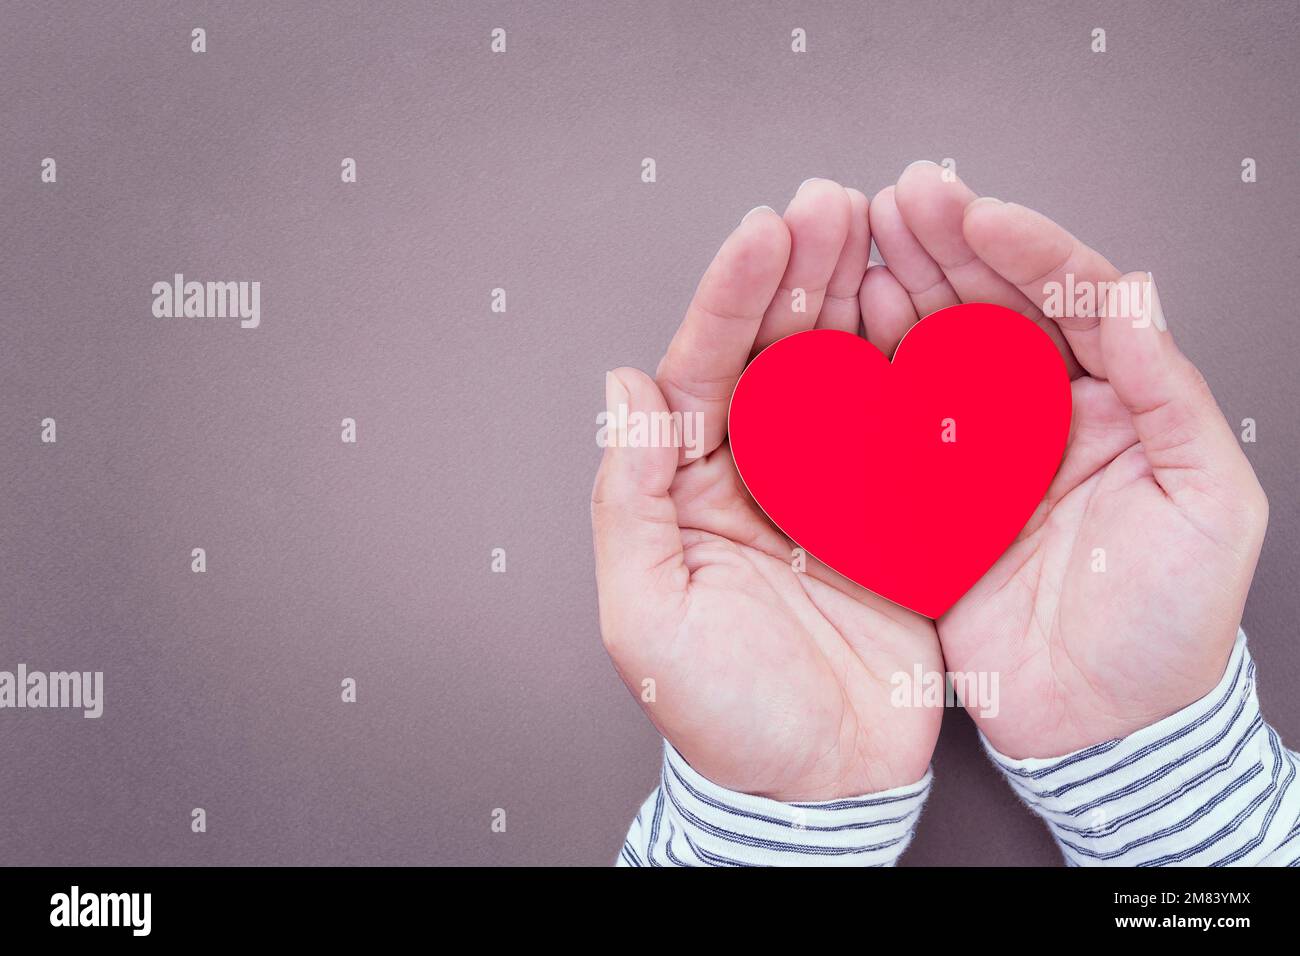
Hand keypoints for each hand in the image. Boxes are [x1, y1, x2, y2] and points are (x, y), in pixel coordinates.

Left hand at [592, 179, 941, 800]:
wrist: (815, 792)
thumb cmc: (721, 717)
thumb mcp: (647, 617)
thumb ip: (627, 499)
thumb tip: (621, 384)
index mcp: (687, 490)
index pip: (705, 369)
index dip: (733, 297)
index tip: (764, 230)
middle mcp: (754, 476)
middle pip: (775, 352)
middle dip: (800, 274)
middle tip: (833, 202)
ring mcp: (826, 490)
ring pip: (840, 372)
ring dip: (857, 298)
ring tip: (881, 226)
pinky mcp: (890, 515)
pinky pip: (901, 426)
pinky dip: (916, 367)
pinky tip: (931, 312)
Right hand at [864, 162, 1268, 758]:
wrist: (1104, 727)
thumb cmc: (1173, 626)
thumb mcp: (1209, 504)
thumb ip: (1172, 393)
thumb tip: (1135, 292)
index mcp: (1116, 406)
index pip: (1071, 302)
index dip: (1025, 250)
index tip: (977, 211)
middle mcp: (1042, 419)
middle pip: (992, 311)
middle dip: (948, 248)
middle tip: (902, 197)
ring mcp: (978, 456)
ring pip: (934, 355)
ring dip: (900, 293)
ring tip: (859, 240)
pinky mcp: (927, 503)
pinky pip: (891, 429)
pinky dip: (865, 378)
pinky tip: (841, 334)